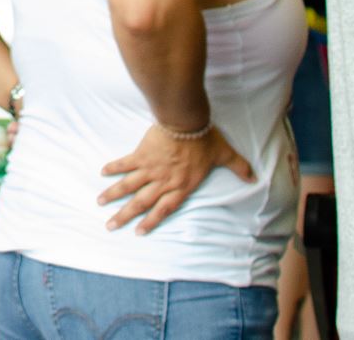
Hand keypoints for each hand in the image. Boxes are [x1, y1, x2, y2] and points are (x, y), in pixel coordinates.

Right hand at [98, 124, 255, 233]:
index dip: (150, 222)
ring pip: (128, 186)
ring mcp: (150, 169)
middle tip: (110, 226)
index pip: (164, 209)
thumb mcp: (224, 154)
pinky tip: (102, 173)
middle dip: (124, 216)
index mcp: (181, 186)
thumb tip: (254, 177)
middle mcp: (163, 182)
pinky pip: (125, 164)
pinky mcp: (141, 154)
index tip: (138, 232)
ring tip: (99, 204)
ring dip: (113, 196)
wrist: (187, 122)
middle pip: (141, 203)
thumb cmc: (206, 139)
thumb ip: (238, 167)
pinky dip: (113, 169)